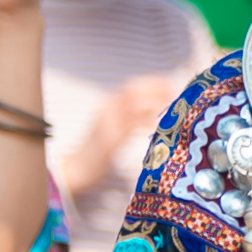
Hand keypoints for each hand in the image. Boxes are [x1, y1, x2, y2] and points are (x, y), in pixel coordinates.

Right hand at [62, 71, 187, 194]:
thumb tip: (156, 109)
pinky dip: (145, 122)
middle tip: (174, 93)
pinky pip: (130, 126)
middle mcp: (107, 109)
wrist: (78, 169)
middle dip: (156, 88)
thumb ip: (132, 117)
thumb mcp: (116, 128)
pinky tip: (156, 126)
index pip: (132, 85)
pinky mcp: (109, 139)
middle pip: (133, 89)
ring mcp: (107, 123)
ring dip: (154, 102)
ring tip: (171, 107)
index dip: (153, 82)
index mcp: (109, 105)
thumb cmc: (99, 151)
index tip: (170, 85)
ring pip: (133, 104)